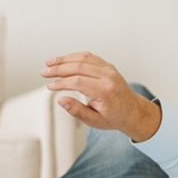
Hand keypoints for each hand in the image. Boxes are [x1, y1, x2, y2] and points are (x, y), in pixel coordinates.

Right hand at [40, 52, 160, 141]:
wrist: (133, 111)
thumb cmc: (114, 117)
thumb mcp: (94, 121)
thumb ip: (76, 111)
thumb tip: (61, 100)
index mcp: (106, 91)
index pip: (78, 82)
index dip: (61, 83)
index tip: (50, 86)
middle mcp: (109, 77)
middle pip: (79, 67)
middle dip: (58, 68)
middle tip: (44, 72)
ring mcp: (109, 69)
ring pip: (83, 58)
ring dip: (64, 59)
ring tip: (49, 63)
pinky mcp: (108, 66)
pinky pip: (89, 57)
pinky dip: (74, 57)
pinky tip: (63, 60)